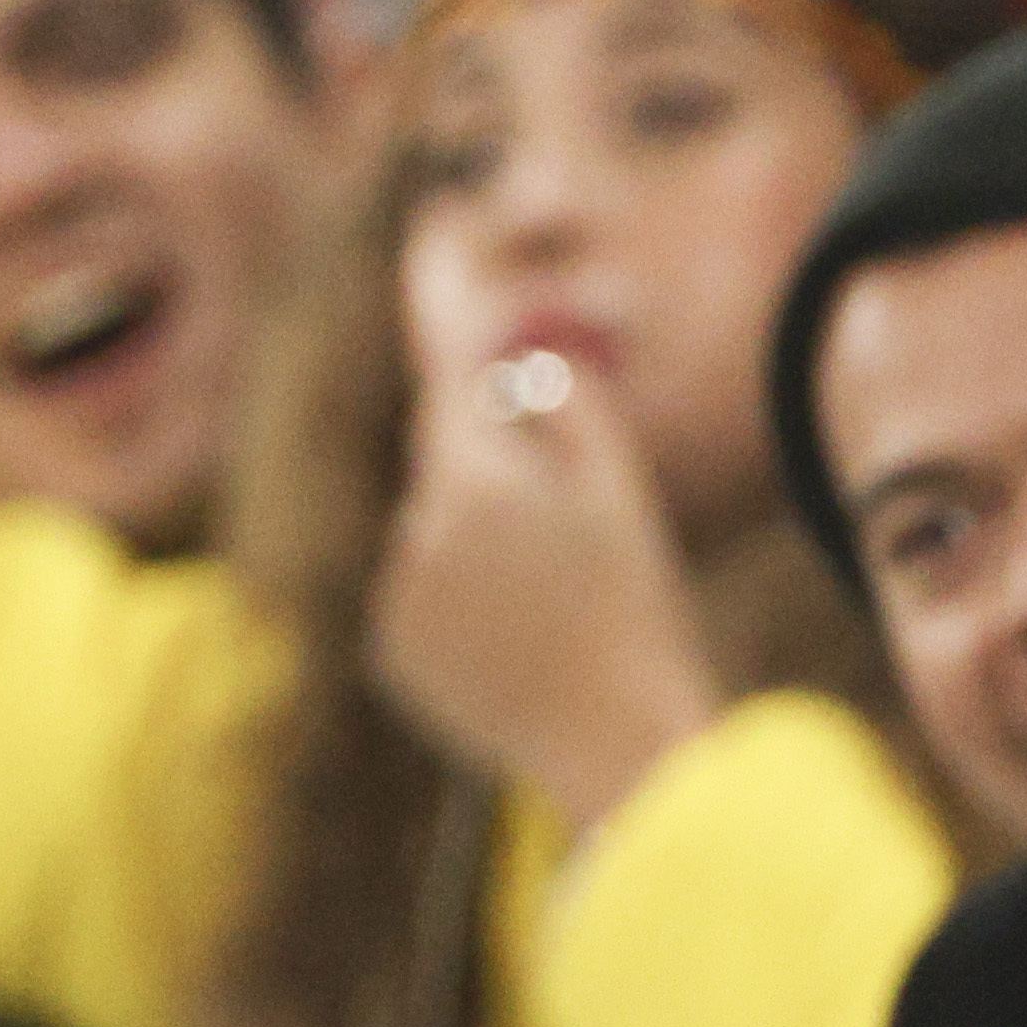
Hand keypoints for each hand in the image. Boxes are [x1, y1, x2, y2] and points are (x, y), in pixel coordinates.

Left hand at [366, 345, 716, 836]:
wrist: (615, 748)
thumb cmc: (637, 614)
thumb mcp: (619, 498)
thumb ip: (570, 409)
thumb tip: (529, 351)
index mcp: (473, 488)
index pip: (449, 389)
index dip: (458, 342)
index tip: (451, 278)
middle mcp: (414, 537)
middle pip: (446, 465)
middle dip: (494, 467)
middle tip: (567, 527)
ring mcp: (393, 599)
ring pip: (434, 533)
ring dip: (481, 542)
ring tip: (558, 605)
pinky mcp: (389, 652)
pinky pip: (422, 597)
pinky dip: (460, 602)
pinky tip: (520, 643)